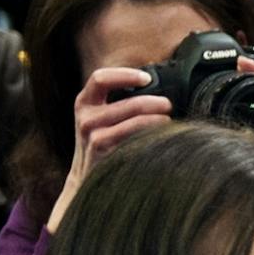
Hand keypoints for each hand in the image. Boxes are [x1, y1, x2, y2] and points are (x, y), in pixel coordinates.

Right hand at [48, 66, 174, 230]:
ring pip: (134, 122)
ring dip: (157, 120)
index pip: (100, 78)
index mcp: (85, 102)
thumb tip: (154, 84)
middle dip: (154, 103)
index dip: (125, 75)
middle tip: (169, 105)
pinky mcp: (104, 153)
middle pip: (128, 103)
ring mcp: (94, 136)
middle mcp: (86, 117)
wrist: (86, 178)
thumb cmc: (102, 142)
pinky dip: (151, 136)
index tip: (146, 78)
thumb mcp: (101, 117)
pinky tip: (161, 137)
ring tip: (169, 121)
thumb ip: (117, 100)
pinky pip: (134, 139)